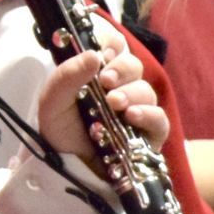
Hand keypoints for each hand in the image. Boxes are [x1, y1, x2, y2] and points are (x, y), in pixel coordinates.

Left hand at [36, 27, 167, 166]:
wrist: (67, 167)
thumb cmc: (60, 130)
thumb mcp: (53, 101)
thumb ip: (68, 75)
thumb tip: (94, 54)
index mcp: (98, 73)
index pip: (115, 47)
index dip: (113, 45)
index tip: (104, 53)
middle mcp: (120, 88)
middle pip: (134, 65)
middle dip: (121, 69)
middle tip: (106, 80)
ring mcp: (137, 110)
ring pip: (146, 91)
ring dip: (131, 93)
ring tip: (114, 104)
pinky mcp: (149, 134)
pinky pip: (160, 119)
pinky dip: (148, 114)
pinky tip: (132, 116)